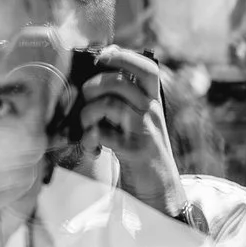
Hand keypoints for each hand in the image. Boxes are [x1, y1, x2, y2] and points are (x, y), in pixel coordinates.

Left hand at [66, 49, 182, 214]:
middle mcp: (151, 111)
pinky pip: (102, 133)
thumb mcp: (137, 122)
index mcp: (153, 101)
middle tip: (87, 102)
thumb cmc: (139, 152)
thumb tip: (91, 81)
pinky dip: (90, 138)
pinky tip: (92, 147)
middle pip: (119, 82)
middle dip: (93, 87)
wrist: (158, 189)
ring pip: (108, 104)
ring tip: (87, 128)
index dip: (124, 56)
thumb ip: (122, 102)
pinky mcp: (134, 150)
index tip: (102, 56)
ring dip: (87, 115)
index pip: (146, 69)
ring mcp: (144, 130)